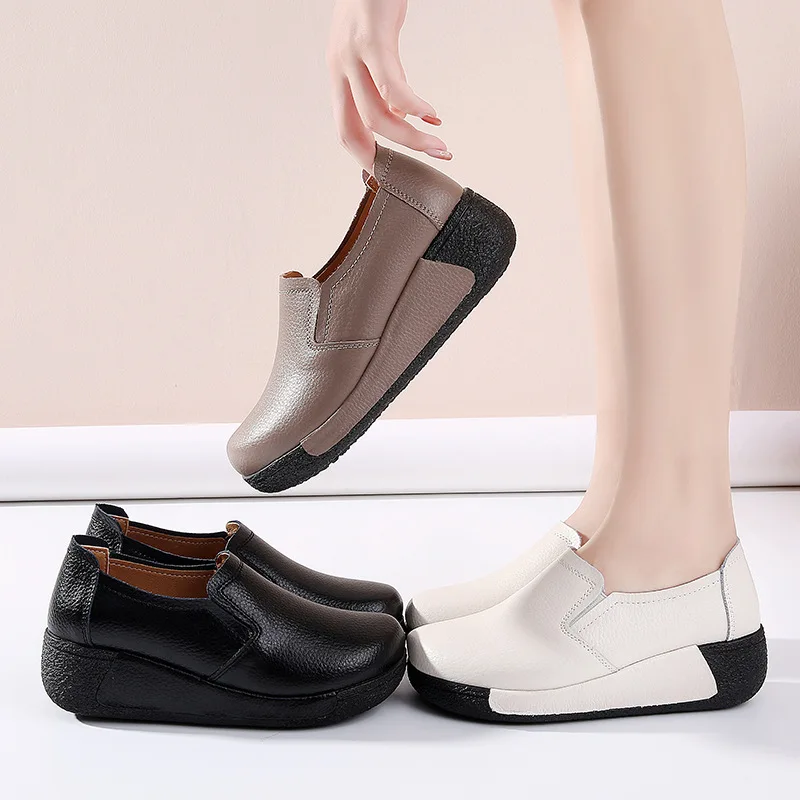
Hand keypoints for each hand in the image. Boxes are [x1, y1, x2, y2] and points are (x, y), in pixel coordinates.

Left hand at [327, 0, 450, 170]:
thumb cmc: (374, 0)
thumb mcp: (372, 47)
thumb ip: (381, 82)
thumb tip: (399, 115)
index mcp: (339, 74)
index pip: (345, 128)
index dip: (363, 155)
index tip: (388, 170)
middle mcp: (340, 68)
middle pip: (357, 129)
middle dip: (393, 155)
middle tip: (424, 163)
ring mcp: (353, 55)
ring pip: (379, 116)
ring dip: (412, 138)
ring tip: (439, 145)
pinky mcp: (373, 40)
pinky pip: (393, 87)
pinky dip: (414, 108)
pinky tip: (431, 115)